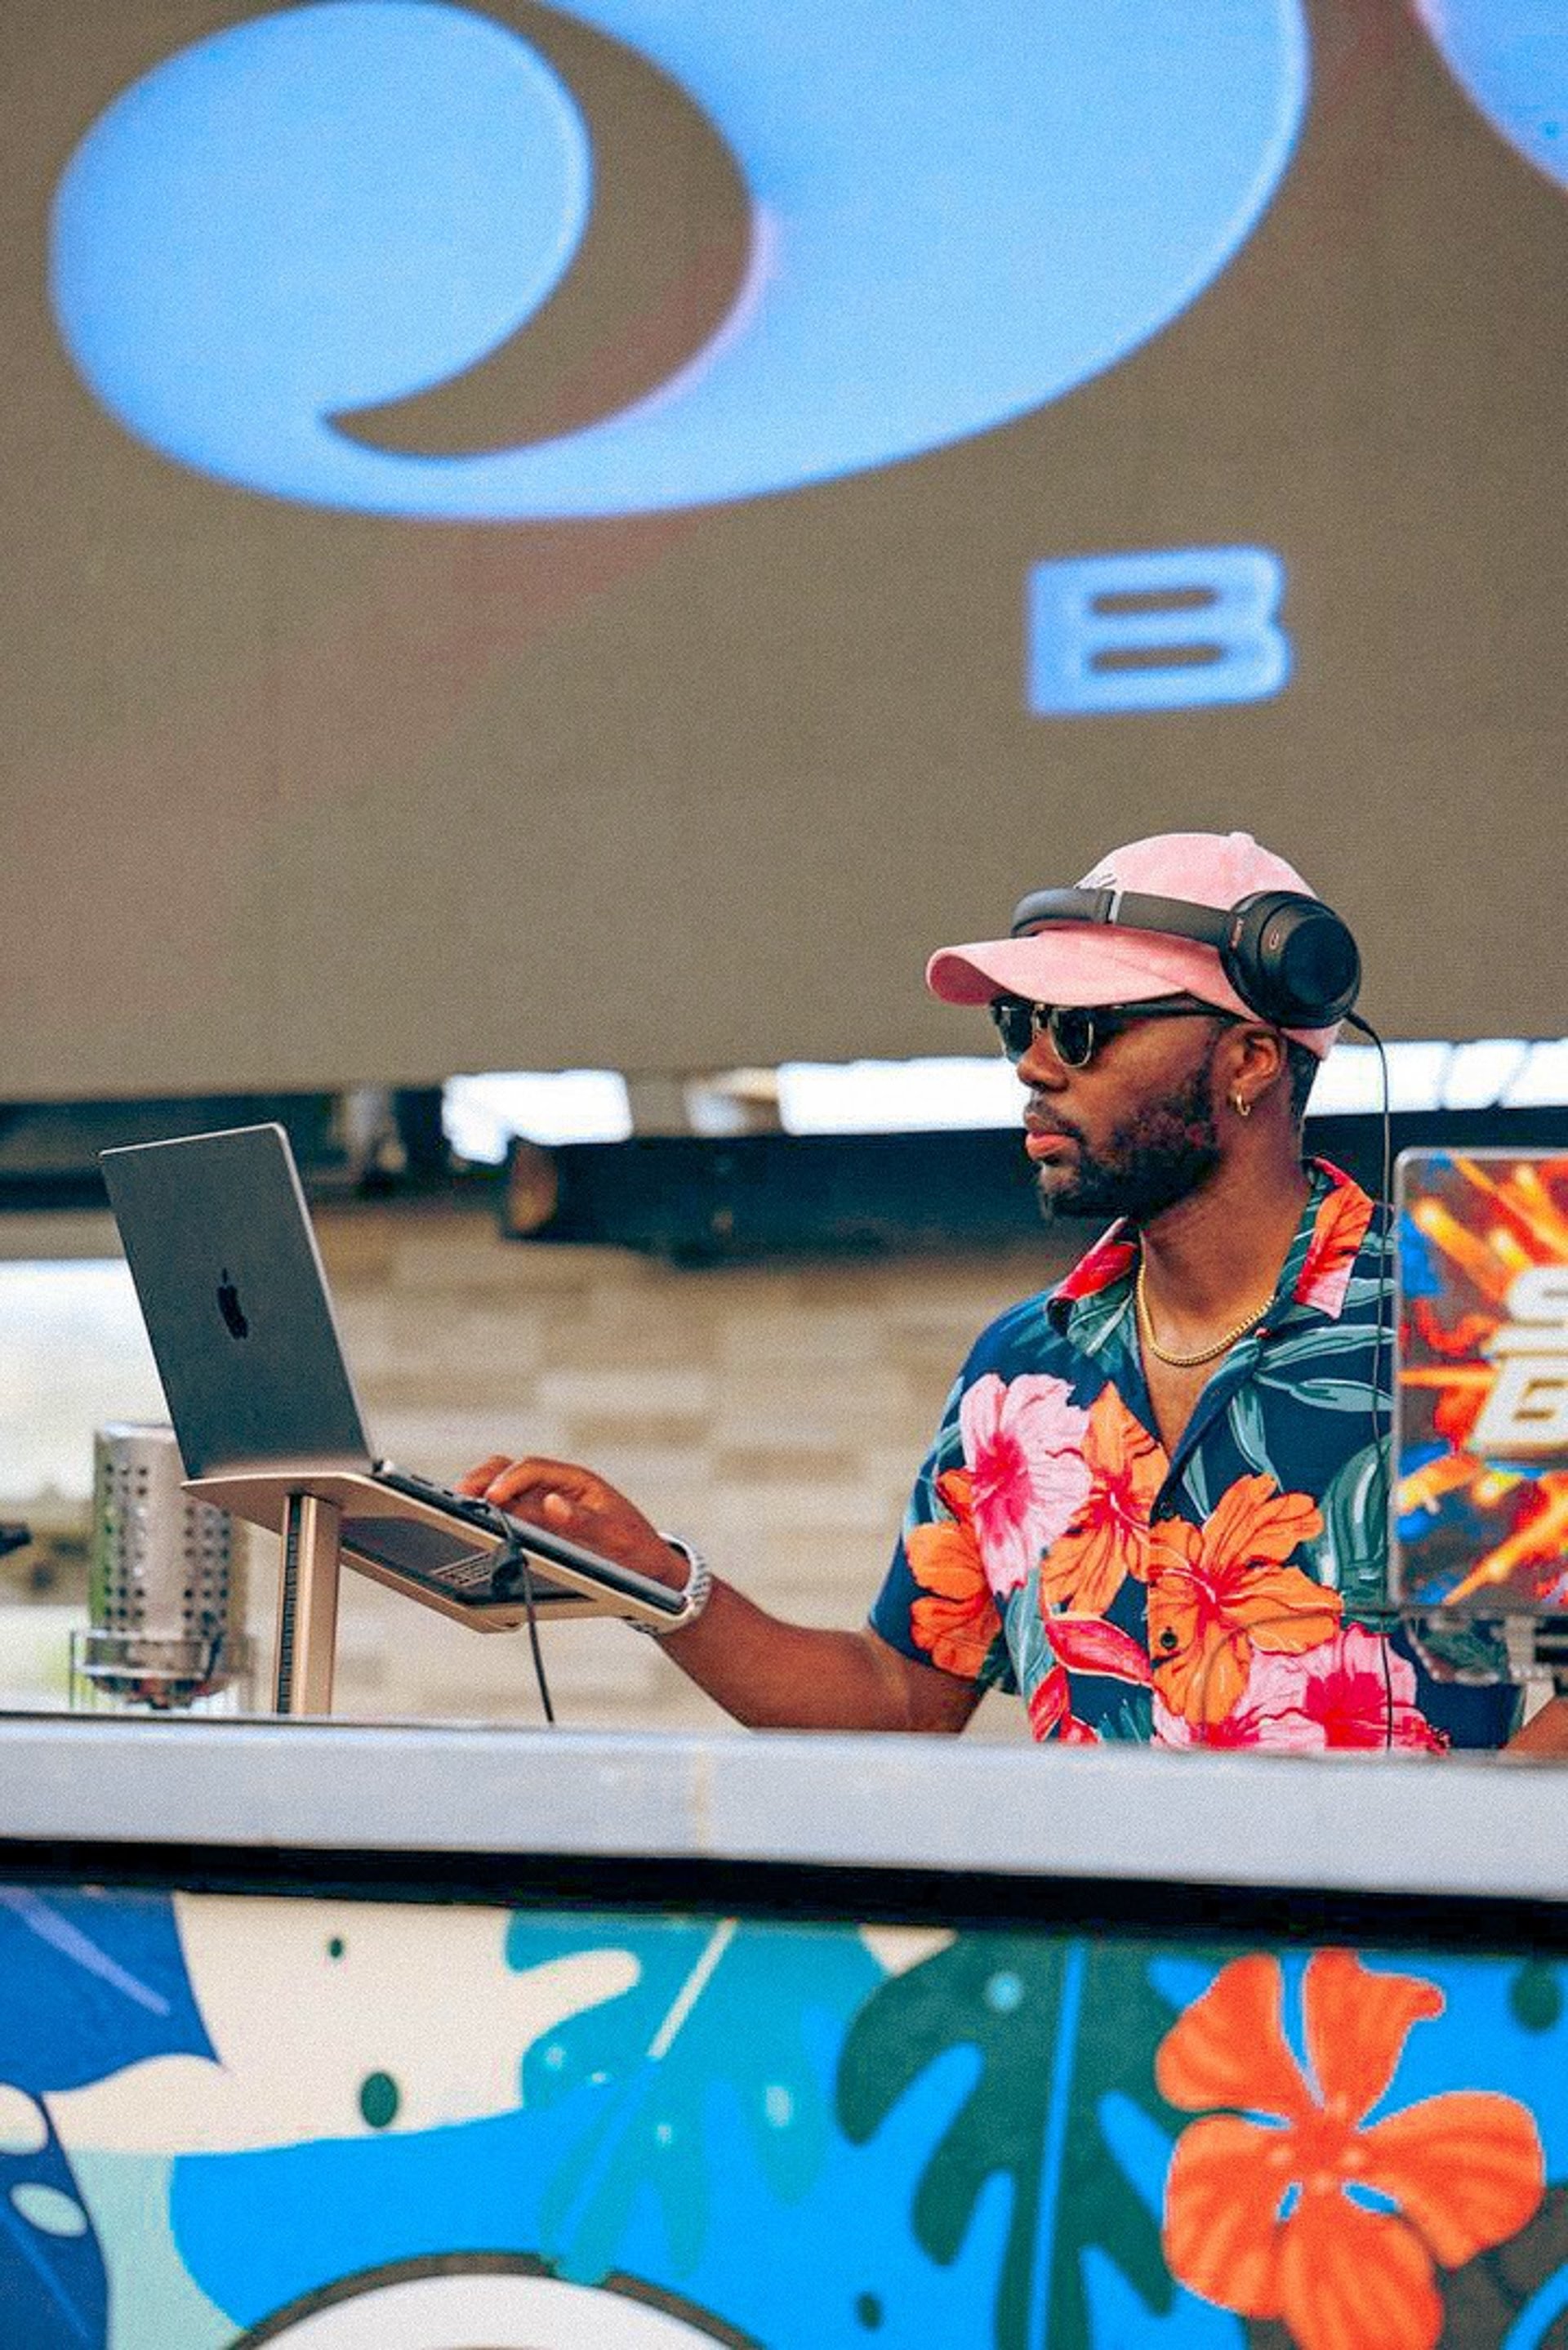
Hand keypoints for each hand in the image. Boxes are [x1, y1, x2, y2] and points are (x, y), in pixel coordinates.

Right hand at [457, 1455, 686, 1588]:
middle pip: (509, 1469)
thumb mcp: (616, 1537)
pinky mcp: (537, 1525)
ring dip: (480, 1494)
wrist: (649, 1568)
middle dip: (483, 1479)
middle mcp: (556, 1487)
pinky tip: (473, 1527)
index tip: (493, 1498)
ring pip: (502, 1488)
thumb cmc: (637, 1549)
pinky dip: (487, 1515)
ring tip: (459, 1511)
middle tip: (460, 1498)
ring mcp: (544, 1504)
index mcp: (577, 1481)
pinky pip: (506, 1513)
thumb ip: (585, 1521)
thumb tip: (552, 1504)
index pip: (533, 1467)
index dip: (509, 1479)